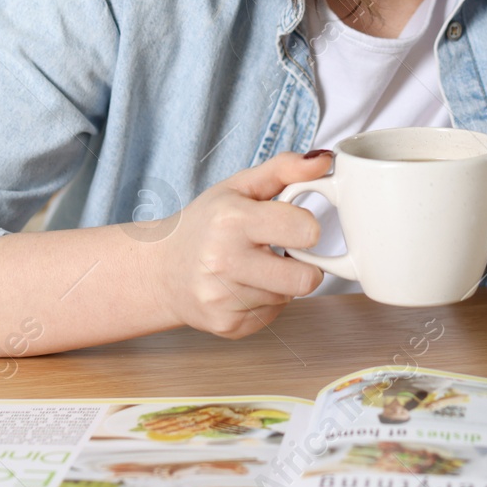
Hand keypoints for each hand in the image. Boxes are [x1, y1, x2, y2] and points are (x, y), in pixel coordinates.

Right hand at [145, 151, 329, 338]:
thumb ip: (285, 168)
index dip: (306, 228)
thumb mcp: (240, 186)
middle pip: (306, 279)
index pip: (305, 231)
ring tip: (253, 267)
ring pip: (289, 298)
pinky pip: (272, 316)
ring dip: (280, 283)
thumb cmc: (205, 223)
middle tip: (281, 253)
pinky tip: (243, 287)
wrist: (161, 269)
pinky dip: (265, 301)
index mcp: (232, 220)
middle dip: (303, 265)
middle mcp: (224, 261)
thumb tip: (324, 160)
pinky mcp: (227, 326)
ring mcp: (223, 299)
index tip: (292, 225)